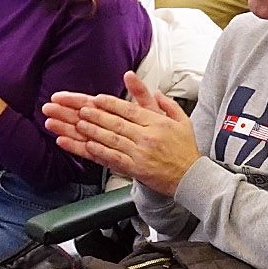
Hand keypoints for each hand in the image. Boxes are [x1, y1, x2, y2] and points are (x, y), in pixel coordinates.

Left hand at [39, 73, 201, 194]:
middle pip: (116, 122)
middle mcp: (147, 136)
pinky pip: (114, 158)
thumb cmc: (185, 150)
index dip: (110, 103)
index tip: (96, 99)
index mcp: (157, 122)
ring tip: (76, 124)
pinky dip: (99, 151)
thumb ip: (167, 104)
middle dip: (94, 115)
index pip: (129, 109)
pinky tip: (87, 145)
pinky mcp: (136, 169)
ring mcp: (140, 153)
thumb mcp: (182, 120)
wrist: (191, 177)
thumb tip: (155, 91)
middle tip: (79, 109)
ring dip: (92, 131)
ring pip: (111, 139)